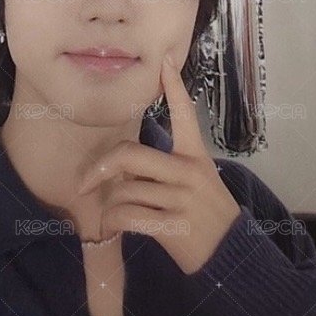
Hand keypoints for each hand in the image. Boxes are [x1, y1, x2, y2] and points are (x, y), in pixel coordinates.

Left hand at [77, 51, 240, 274]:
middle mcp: (189, 172)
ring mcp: (182, 200)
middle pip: (130, 155)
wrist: (230, 256)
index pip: (185, 114)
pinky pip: (127, 216)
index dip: (174, 86)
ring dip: (110, 205)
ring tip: (115, 214)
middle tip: (85, 181)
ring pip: (123, 191)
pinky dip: (113, 223)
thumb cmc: (205, 214)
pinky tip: (115, 227)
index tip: (163, 59)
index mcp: (195, 157)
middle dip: (100, 167)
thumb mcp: (196, 182)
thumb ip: (163, 168)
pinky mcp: (174, 226)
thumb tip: (121, 165)